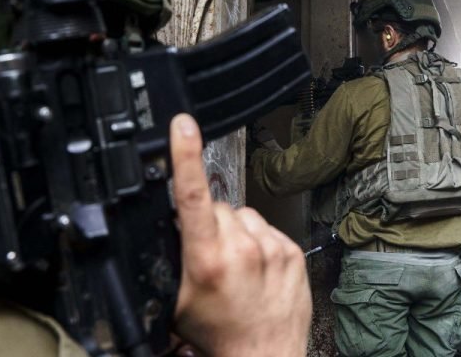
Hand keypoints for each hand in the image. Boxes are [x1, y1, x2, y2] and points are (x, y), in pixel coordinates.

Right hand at [169, 114, 311, 355]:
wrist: (265, 355)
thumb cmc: (220, 336)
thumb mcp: (178, 299)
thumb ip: (172, 257)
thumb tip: (168, 225)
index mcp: (207, 258)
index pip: (191, 195)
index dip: (184, 154)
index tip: (181, 126)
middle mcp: (242, 249)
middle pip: (215, 207)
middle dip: (207, 223)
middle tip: (209, 258)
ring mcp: (271, 248)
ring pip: (242, 216)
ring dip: (235, 231)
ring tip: (235, 266)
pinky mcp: (292, 250)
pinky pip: (267, 229)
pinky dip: (258, 242)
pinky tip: (255, 268)